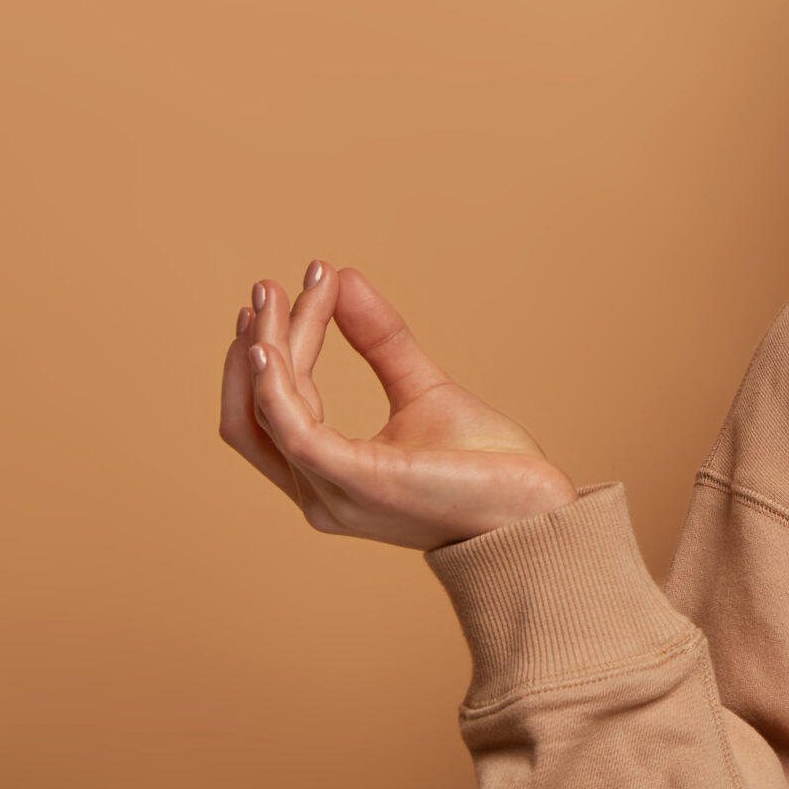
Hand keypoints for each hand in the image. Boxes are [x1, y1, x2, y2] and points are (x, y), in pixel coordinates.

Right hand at [218, 261, 578, 549]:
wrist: (535, 510)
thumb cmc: (485, 464)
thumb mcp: (422, 388)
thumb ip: (381, 341)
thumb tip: (343, 278)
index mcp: (329, 478)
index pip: (274, 413)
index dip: (267, 355)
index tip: (282, 293)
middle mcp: (319, 494)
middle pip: (257, 414)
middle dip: (252, 349)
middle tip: (263, 288)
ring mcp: (334, 494)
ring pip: (271, 413)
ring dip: (267, 350)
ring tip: (271, 295)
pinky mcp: (358, 482)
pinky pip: (295, 430)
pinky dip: (275, 386)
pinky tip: (270, 346)